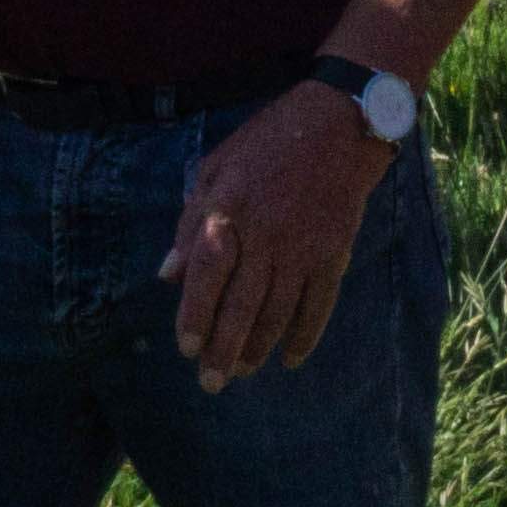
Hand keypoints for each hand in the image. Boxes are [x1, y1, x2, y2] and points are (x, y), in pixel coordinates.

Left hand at [170, 80, 392, 388]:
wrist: (340, 123)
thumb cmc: (269, 141)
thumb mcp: (217, 167)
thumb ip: (191, 221)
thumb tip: (166, 274)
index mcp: (229, 209)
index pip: (207, 273)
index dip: (195, 314)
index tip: (186, 348)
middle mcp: (265, 234)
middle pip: (241, 305)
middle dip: (223, 349)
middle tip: (210, 382)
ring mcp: (303, 247)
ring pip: (277, 312)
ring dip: (257, 348)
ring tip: (240, 371)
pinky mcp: (333, 253)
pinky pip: (318, 305)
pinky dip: (304, 335)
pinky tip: (289, 358)